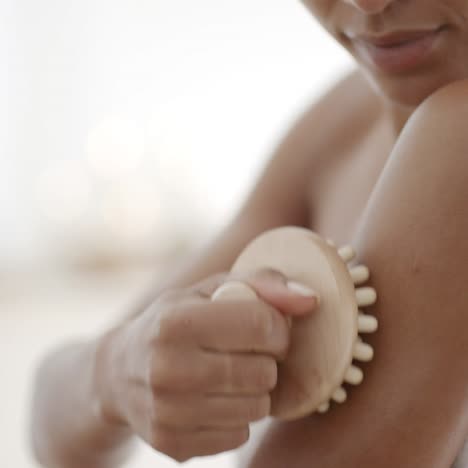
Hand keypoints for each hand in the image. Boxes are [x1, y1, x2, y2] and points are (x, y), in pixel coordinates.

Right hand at [93, 269, 318, 461]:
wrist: (121, 371)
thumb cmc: (176, 320)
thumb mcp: (211, 289)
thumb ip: (263, 284)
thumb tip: (310, 300)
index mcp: (175, 321)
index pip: (262, 325)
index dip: (277, 327)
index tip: (267, 327)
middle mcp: (166, 368)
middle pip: (264, 372)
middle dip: (266, 359)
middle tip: (245, 351)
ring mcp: (166, 412)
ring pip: (257, 407)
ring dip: (255, 389)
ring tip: (230, 372)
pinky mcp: (171, 445)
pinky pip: (239, 435)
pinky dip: (237, 415)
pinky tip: (214, 398)